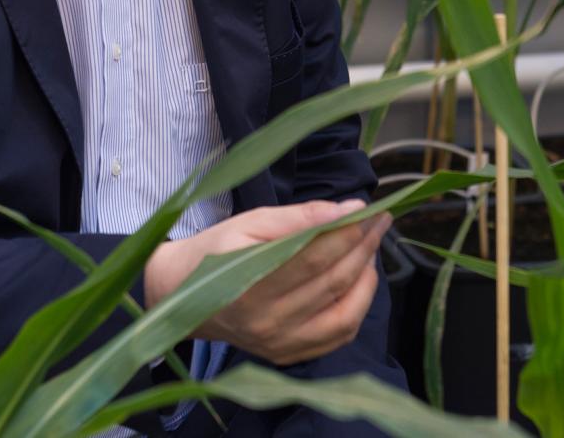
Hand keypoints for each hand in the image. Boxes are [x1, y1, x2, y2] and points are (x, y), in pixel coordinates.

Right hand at [145, 199, 390, 365]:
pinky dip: (357, 306)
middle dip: (363, 247)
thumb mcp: (250, 223)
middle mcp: (267, 322)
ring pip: (345, 313)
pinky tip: (358, 279)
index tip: (369, 209)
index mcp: (251, 285)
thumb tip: (348, 210)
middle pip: (333, 282)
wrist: (183, 298)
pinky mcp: (288, 356)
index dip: (348, 232)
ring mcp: (280, 344)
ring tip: (369, 247)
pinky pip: (338, 335)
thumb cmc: (217, 252)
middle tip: (380, 220)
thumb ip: (299, 218)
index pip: (314, 257)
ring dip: (367, 277)